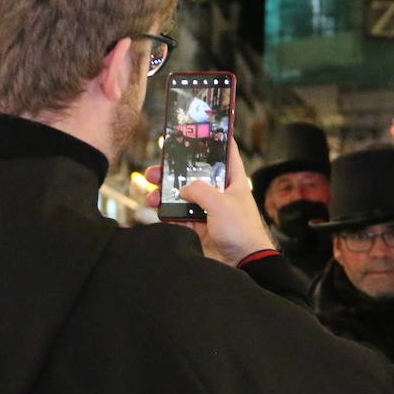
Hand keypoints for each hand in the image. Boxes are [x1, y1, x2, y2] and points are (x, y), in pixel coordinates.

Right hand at [146, 137, 274, 265]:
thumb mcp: (220, 203)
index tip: (201, 129)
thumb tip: (184, 190)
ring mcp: (209, 211)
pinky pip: (179, 215)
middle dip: (176, 170)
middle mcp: (221, 194)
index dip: (216, 140)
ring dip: (166, 191)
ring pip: (183, 195)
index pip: (227, 153)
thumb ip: (199, 190)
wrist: (242, 264)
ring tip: (151, 189)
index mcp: (234, 182)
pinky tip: (155, 207)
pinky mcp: (199, 228)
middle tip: (158, 167)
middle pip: (196, 175)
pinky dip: (166, 211)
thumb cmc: (241, 231)